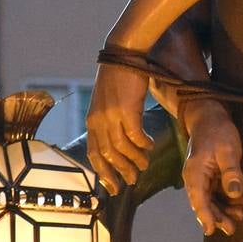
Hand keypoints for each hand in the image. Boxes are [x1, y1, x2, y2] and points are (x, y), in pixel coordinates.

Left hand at [86, 62, 153, 193]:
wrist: (124, 54)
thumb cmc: (119, 76)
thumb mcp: (108, 101)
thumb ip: (109, 119)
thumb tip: (119, 138)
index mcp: (92, 120)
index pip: (93, 153)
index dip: (103, 172)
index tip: (112, 186)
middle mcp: (98, 120)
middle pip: (107, 155)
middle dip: (120, 172)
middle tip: (131, 182)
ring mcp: (111, 116)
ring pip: (121, 149)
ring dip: (134, 160)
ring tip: (145, 165)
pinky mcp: (126, 110)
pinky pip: (135, 136)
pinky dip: (143, 145)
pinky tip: (150, 146)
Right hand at [180, 99, 242, 235]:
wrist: (210, 117)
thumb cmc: (218, 131)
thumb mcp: (228, 150)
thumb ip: (231, 172)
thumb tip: (235, 194)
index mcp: (195, 173)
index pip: (198, 200)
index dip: (205, 216)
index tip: (211, 230)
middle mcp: (195, 179)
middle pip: (204, 204)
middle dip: (218, 217)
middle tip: (233, 229)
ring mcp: (202, 178)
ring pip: (211, 200)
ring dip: (224, 209)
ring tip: (241, 215)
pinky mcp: (209, 176)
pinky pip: (216, 193)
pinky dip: (227, 199)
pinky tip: (241, 202)